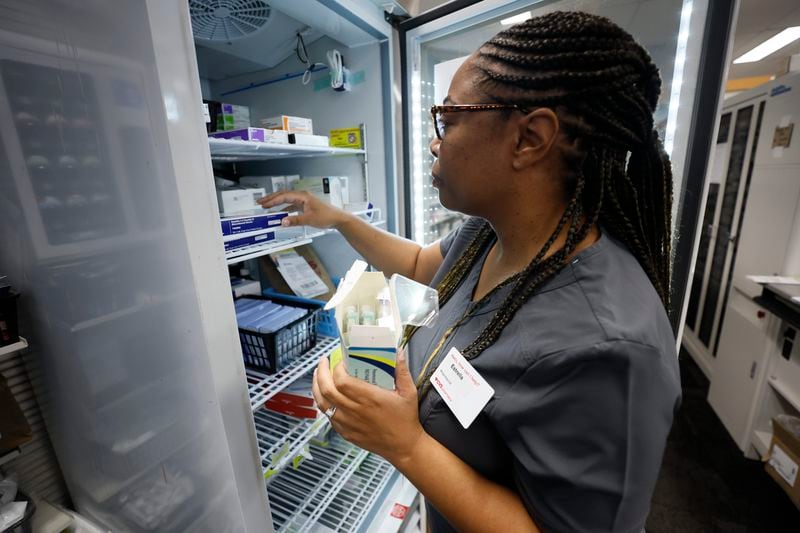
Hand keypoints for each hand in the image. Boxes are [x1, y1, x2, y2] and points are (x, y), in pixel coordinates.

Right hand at [257, 190, 347, 228]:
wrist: (338, 219)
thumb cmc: (327, 216)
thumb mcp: (310, 220)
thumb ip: (295, 220)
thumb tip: (283, 221)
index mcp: (303, 196)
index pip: (284, 196)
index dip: (272, 200)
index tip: (263, 203)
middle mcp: (303, 196)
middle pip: (284, 195)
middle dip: (271, 199)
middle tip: (260, 202)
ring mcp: (304, 201)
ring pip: (287, 200)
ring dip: (277, 203)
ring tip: (267, 206)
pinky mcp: (306, 206)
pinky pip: (292, 205)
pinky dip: (284, 208)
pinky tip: (280, 213)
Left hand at [312, 349, 424, 465]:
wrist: (403, 446)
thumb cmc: (405, 420)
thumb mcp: (408, 392)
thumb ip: (402, 370)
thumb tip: (398, 352)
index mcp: (369, 399)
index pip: (342, 380)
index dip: (337, 368)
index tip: (341, 361)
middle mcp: (355, 411)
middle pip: (327, 390)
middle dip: (321, 372)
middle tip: (323, 362)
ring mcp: (347, 423)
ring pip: (322, 403)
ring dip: (316, 387)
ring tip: (318, 375)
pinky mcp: (345, 432)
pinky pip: (327, 415)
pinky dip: (322, 402)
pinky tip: (324, 395)